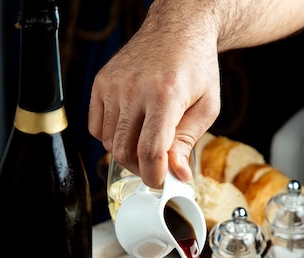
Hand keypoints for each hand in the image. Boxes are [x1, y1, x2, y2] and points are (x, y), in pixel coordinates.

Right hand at [88, 20, 219, 188]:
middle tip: (156, 168)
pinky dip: (111, 139)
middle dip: (141, 169)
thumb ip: (188, 142)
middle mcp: (134, 89)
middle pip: (126, 152)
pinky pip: (96, 129)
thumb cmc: (195, 68)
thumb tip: (176, 174)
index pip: (150, 150)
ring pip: (109, 144)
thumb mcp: (206, 107)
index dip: (154, 175)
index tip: (161, 182)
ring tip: (146, 148)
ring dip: (127, 155)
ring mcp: (113, 86)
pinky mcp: (100, 84)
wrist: (177, 29)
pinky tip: (130, 132)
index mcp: (165, 95)